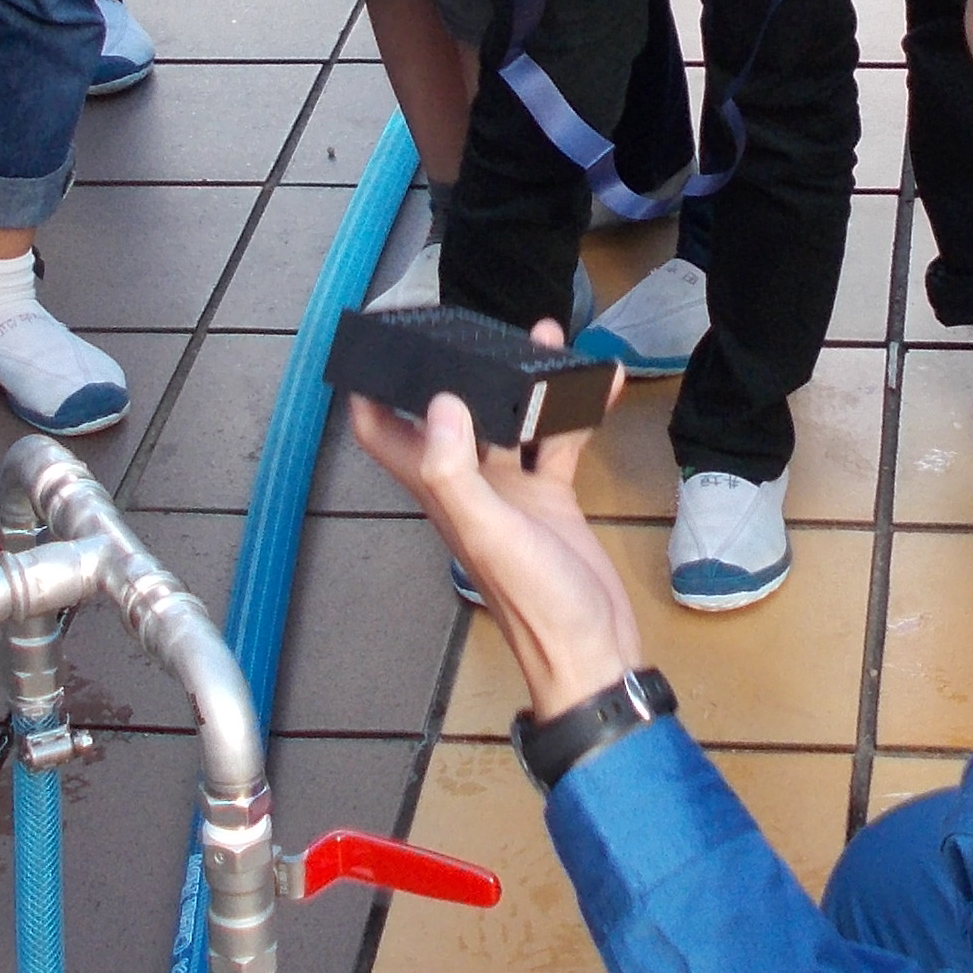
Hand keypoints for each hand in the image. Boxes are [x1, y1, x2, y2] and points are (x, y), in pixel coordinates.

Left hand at [344, 328, 648, 721]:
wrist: (593, 649)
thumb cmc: (537, 603)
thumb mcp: (489, 534)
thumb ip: (455, 473)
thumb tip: (438, 404)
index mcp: (440, 493)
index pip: (383, 434)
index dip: (371, 390)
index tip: (377, 343)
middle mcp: (468, 487)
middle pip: (450, 414)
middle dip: (460, 368)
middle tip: (475, 324)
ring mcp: (509, 492)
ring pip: (509, 419)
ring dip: (523, 380)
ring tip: (547, 338)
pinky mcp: (550, 497)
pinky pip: (558, 440)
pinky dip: (576, 412)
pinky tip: (601, 383)